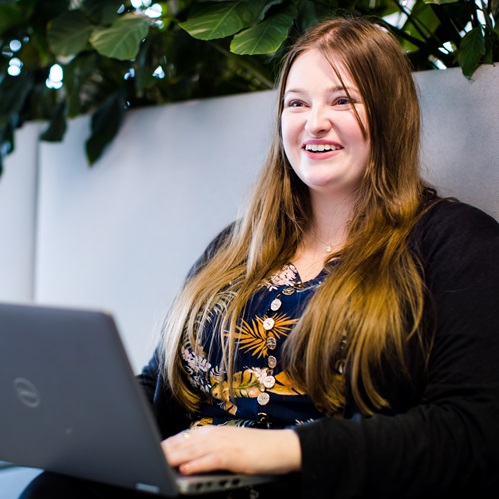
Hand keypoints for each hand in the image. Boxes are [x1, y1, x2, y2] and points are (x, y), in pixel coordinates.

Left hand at [161, 425, 300, 475]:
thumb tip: (188, 458)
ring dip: (176, 456)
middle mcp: (216, 434)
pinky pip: (210, 460)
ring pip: (193, 450)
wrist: (280, 446)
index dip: (168, 445)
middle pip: (185, 442)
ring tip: (160, 462)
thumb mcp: (229, 445)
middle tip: (149, 456)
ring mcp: (224, 444)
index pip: (184, 437)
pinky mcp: (233, 455)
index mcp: (213, 431)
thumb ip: (209, 449)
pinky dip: (197, 464)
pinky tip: (185, 468)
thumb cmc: (255, 448)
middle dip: (166, 450)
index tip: (153, 451)